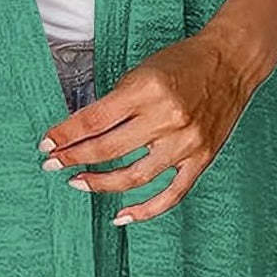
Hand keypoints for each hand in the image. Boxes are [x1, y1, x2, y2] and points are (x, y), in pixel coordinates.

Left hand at [37, 26, 267, 224]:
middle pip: (108, 149)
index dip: (65, 134)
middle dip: (74, 158)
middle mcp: (167, 118)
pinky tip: (121, 215)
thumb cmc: (183, 61)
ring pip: (134, 177)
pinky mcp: (202, 159)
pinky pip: (171, 194)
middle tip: (52, 163)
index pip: (94, 119)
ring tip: (78, 182)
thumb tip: (81, 130)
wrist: (230, 62)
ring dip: (100, 183)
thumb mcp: (142, 71)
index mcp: (148, 90)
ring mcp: (186, 142)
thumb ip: (116, 102)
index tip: (46, 143)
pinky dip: (144, 210)